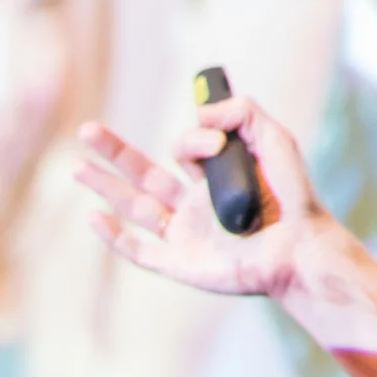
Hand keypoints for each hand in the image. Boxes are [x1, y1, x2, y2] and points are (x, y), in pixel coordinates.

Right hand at [75, 95, 376, 376]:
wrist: (301, 246)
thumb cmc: (294, 196)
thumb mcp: (275, 140)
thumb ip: (243, 113)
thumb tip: (199, 113)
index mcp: (214, 179)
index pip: (184, 152)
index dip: (193, 142)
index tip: (215, 143)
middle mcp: (194, 207)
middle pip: (142, 175)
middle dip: (114, 152)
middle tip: (85, 130)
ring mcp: (185, 236)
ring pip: (134, 209)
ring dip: (104, 187)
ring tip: (75, 166)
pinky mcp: (181, 264)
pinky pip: (140, 251)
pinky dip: (114, 236)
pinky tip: (93, 216)